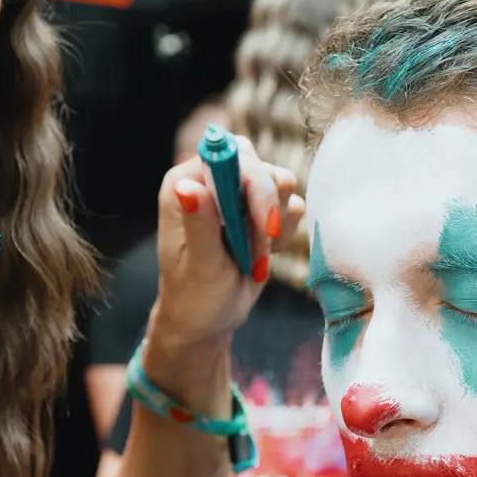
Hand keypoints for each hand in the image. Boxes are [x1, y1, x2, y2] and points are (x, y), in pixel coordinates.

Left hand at [151, 132, 304, 355]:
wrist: (207, 321)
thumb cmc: (193, 297)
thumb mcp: (198, 266)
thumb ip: (199, 225)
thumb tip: (187, 186)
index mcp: (184, 184)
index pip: (228, 156)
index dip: (254, 183)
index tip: (265, 224)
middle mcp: (211, 180)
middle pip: (259, 165)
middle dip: (268, 208)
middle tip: (259, 246)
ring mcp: (238, 192)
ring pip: (281, 183)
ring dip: (275, 225)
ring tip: (252, 256)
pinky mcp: (260, 208)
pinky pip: (292, 205)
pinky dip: (284, 233)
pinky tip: (262, 255)